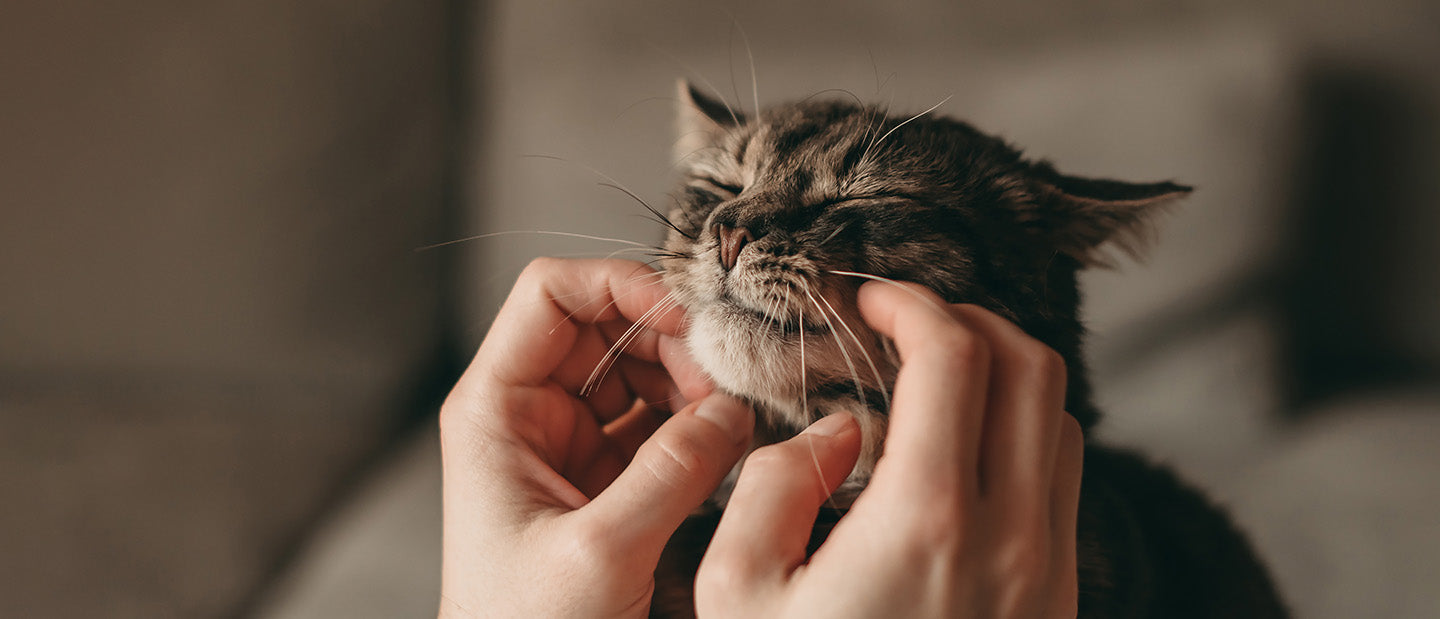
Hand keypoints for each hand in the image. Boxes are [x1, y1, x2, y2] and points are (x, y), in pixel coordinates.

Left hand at [438, 258, 755, 617]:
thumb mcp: (598, 552)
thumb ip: (670, 474)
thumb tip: (732, 410)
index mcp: (495, 410)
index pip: (551, 294)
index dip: (621, 286)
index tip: (690, 316)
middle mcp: (529, 415)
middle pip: (608, 328)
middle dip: (675, 343)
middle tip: (731, 381)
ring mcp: (571, 446)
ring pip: (643, 373)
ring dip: (695, 384)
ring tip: (738, 417)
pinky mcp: (607, 481)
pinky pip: (661, 425)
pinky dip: (701, 426)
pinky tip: (733, 444)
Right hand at [695, 281, 1083, 617]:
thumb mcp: (736, 597)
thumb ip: (771, 489)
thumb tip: (832, 434)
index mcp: (927, 520)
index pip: (956, 354)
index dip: (911, 301)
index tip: (866, 297)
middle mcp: (1012, 534)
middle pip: (1032, 366)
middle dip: (966, 319)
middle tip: (902, 322)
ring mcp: (1048, 569)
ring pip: (1059, 419)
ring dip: (1002, 376)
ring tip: (930, 381)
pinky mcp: (1057, 599)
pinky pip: (1062, 480)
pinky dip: (1021, 435)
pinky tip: (956, 453)